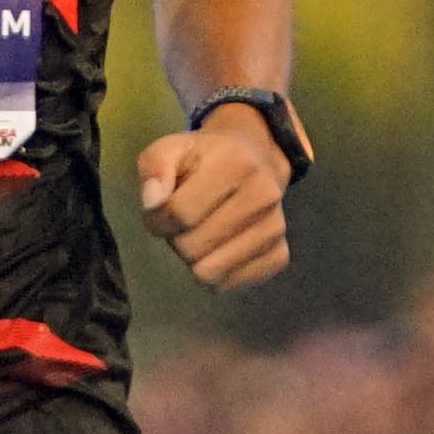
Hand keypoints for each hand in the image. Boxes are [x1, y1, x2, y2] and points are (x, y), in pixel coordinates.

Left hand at [136, 115, 293, 290]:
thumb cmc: (203, 160)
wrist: (255, 162)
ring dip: (195, 258)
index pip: (180, 214)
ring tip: (201, 233)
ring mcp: (275, 228)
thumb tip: (153, 203)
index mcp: (236, 163)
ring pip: (210, 273)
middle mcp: (264, 195)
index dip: (157, 219)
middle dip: (177, 239)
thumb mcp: (170, 149)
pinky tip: (219, 248)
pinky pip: (231, 284)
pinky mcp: (280, 255)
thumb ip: (155, 169)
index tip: (159, 212)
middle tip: (183, 222)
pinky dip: (217, 273)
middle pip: (192, 248)